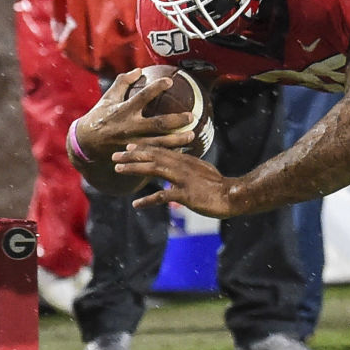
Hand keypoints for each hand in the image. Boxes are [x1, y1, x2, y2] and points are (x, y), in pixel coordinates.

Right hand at [71, 68, 197, 165]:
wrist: (85, 145)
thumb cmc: (99, 117)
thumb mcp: (108, 98)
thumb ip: (123, 83)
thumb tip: (139, 70)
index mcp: (124, 111)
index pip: (142, 97)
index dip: (156, 88)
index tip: (170, 81)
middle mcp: (129, 127)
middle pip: (157, 125)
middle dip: (175, 121)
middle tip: (190, 116)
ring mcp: (132, 143)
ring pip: (159, 143)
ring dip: (177, 141)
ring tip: (192, 135)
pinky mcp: (133, 155)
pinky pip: (153, 154)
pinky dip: (168, 153)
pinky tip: (182, 150)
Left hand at [118, 144, 239, 216]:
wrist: (233, 195)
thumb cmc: (219, 185)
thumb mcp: (203, 170)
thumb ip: (189, 167)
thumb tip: (180, 165)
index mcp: (186, 160)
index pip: (161, 150)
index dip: (144, 147)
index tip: (129, 145)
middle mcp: (182, 166)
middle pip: (153, 157)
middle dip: (133, 155)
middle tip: (115, 154)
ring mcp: (183, 179)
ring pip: (154, 170)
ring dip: (135, 168)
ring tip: (119, 169)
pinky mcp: (185, 194)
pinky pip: (163, 196)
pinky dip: (148, 200)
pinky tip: (136, 205)